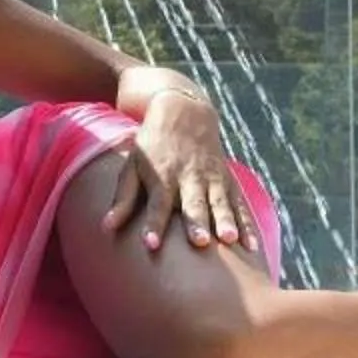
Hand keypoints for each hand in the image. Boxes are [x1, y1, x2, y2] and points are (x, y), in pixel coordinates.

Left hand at [101, 92, 258, 255]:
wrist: (184, 110)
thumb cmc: (152, 145)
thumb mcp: (133, 165)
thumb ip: (123, 198)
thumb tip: (105, 227)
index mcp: (163, 176)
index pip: (157, 204)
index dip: (154, 225)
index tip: (151, 245)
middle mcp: (189, 178)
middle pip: (193, 203)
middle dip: (197, 222)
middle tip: (199, 243)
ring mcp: (212, 178)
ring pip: (220, 202)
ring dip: (226, 221)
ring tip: (230, 240)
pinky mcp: (228, 180)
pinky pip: (239, 204)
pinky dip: (247, 224)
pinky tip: (252, 247)